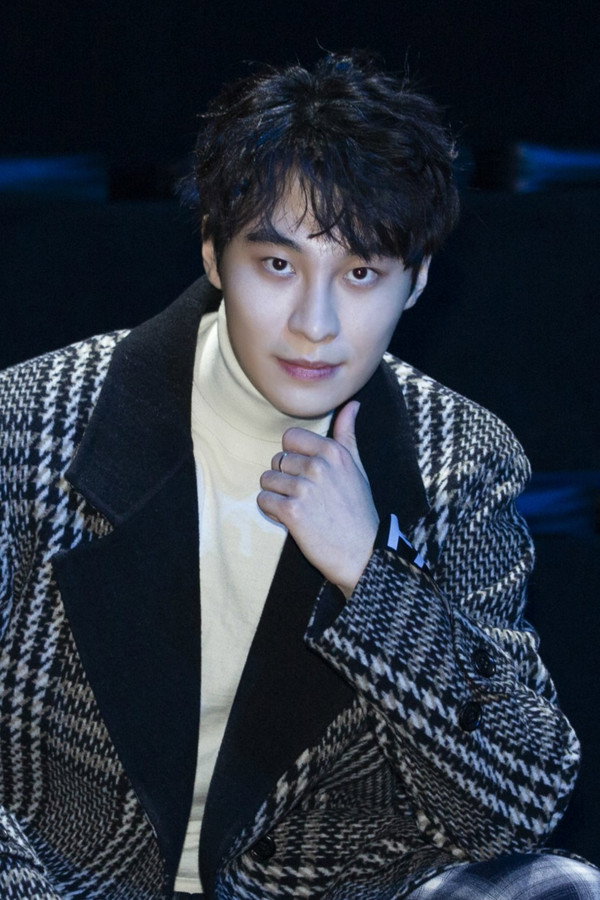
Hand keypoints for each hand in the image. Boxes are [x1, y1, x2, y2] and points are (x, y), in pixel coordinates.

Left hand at [258, 401, 378, 597]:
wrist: (362, 553)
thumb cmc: (358, 510)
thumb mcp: (357, 467)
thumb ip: (348, 434)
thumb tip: (353, 404)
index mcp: (333, 451)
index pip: (289, 437)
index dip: (293, 457)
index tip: (305, 473)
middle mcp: (318, 466)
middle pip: (276, 460)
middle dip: (285, 478)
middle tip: (305, 498)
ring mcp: (304, 488)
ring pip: (267, 480)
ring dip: (277, 496)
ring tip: (299, 509)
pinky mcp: (292, 511)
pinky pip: (263, 500)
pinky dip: (272, 511)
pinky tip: (291, 520)